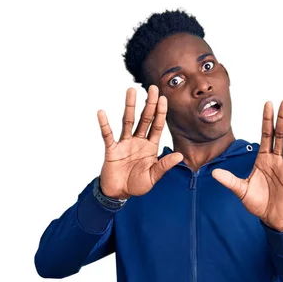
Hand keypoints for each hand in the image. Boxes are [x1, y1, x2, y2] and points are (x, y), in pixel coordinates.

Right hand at [97, 85, 183, 199]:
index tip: (164, 98)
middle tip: (153, 88)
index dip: (160, 113)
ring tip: (131, 91)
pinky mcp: (112, 149)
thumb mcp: (153, 177)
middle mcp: (138, 141)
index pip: (157, 126)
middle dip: (149, 104)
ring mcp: (124, 144)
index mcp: (150, 147)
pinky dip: (104, 125)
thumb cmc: (137, 185)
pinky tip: (102, 113)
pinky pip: (108, 135)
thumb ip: (164, 165)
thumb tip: (180, 156)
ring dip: (130, 107)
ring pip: (127, 122)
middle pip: (144, 119)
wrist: (119, 193)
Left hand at [212, 100, 282, 231]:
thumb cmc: (258, 203)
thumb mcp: (241, 191)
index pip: (266, 135)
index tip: (268, 103)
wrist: (271, 219)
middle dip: (282, 119)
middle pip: (280, 136)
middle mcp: (276, 160)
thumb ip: (229, 181)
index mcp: (263, 159)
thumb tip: (214, 173)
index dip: (267, 120)